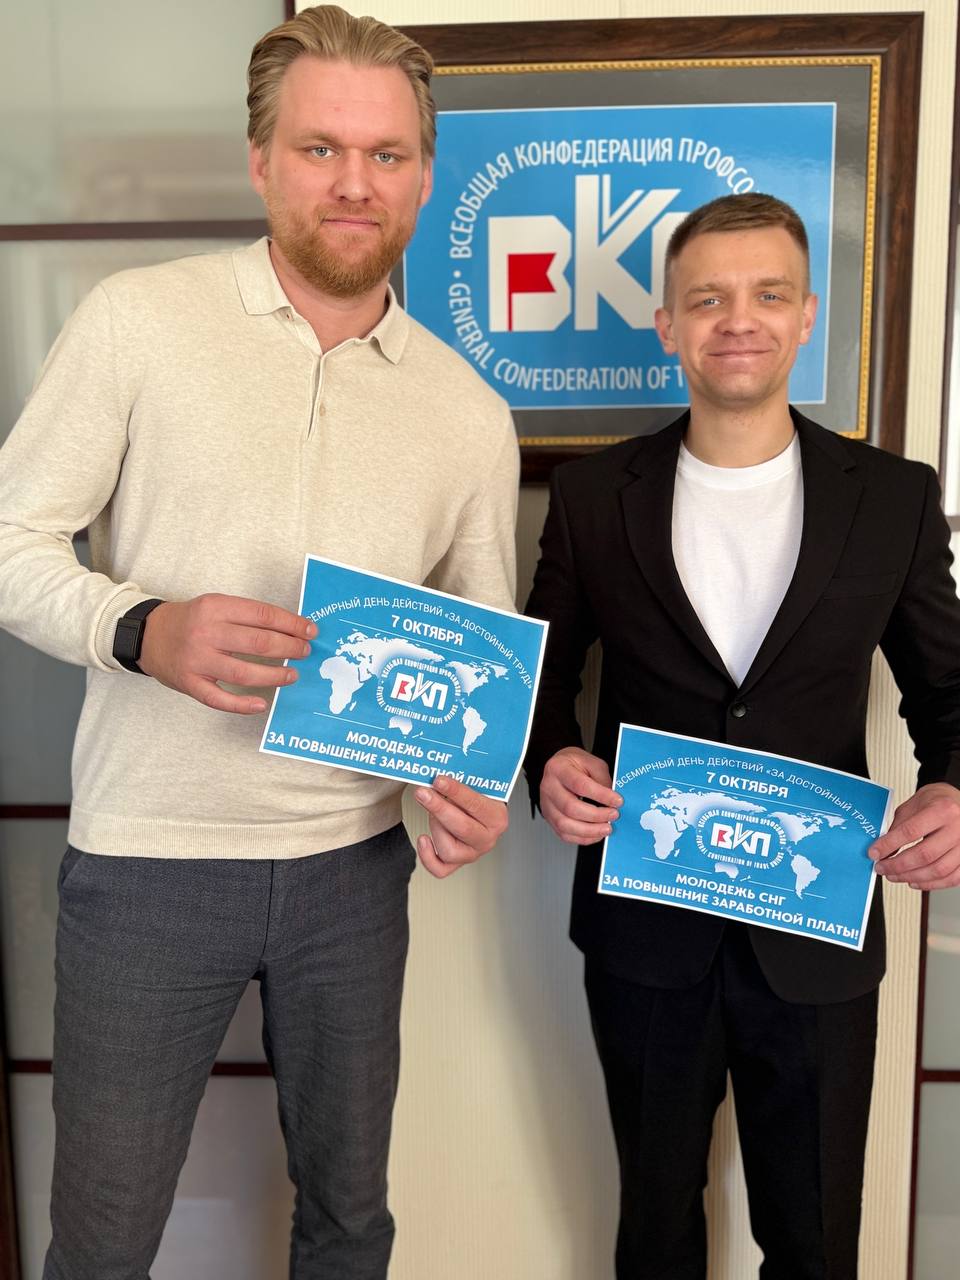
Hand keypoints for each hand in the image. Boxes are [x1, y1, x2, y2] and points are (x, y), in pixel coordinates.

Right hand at [138, 593, 316, 713]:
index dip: (291, 624)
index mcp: (216, 607)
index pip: (263, 615)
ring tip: (292, 674)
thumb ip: (247, 615)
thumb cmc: (191, 621)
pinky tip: (262, 704)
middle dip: (289, 648)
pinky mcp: (190, 683)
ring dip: (274, 676)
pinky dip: (242, 704)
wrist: (148, 635)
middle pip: (258, 643)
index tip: (310, 630)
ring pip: (244, 673)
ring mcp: (197, 660)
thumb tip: (291, 628)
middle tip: (304, 651)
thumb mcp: (215, 605)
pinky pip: (219, 699)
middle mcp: (206, 633)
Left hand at [413, 775, 507, 878]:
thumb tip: (439, 778)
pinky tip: (423, 839)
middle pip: (462, 828)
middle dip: (438, 808)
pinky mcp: (458, 863)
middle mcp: (487, 839)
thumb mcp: (476, 785)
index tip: (439, 780)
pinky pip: (440, 869)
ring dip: (436, 828)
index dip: (455, 792)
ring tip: (431, 812)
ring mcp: (473, 853)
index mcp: (497, 818)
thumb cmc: (477, 796)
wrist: (480, 811)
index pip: (476, 804)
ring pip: (449, 850)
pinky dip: (428, 857)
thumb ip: (462, 781)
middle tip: (423, 793)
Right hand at [539, 746, 621, 844]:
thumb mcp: (592, 763)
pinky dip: (583, 838)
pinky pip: (564, 834)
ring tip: (606, 828)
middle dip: (596, 815)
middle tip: (613, 815)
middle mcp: (548, 788)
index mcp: (558, 769)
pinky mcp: (550, 819)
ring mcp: (546, 805)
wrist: (559, 768)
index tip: (617, 801)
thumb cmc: (575, 765)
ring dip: (590, 830)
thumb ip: (602, 779)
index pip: (580, 785)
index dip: (601, 795)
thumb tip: (613, 801)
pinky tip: (596, 834)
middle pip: (570, 808)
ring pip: (565, 825)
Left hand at [869, 782, 959, 889]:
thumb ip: (899, 826)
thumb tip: (883, 849)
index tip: (874, 853)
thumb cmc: (939, 801)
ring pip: (938, 870)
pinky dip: (931, 884)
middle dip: (898, 865)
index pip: (911, 831)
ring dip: (911, 877)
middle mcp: (958, 828)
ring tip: (894, 875)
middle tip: (882, 868)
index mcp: (942, 809)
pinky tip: (915, 882)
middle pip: (925, 854)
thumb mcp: (914, 805)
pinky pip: (952, 878)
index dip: (889, 845)